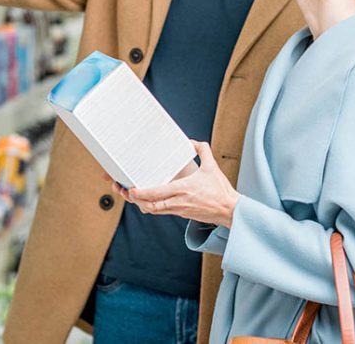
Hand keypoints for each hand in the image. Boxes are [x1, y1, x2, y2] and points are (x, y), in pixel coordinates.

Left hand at [113, 141, 240, 228]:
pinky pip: (162, 212)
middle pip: (150, 206)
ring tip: (133, 196)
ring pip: (154, 211)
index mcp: (183, 190)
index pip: (156, 194)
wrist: (229, 210)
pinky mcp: (181, 214)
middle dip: (135, 200)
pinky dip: (152, 207)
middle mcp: (178, 202)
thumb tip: (192, 141)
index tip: (131, 189)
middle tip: (125, 191)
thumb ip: (203, 150)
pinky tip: (148, 200)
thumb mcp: (212, 166)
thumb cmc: (220, 190)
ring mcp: (178, 210)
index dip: (141, 193)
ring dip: (142, 204)